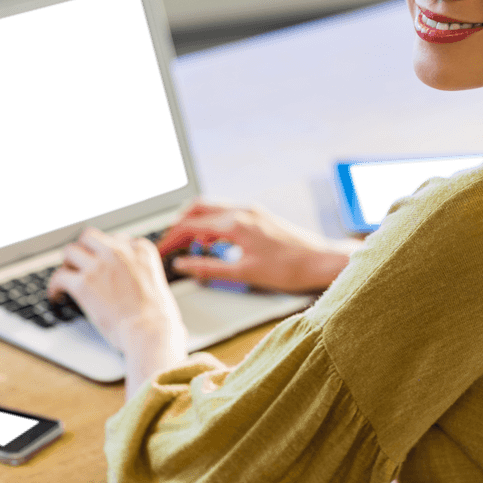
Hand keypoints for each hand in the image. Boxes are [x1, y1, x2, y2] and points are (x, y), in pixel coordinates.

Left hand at [47, 227, 187, 358]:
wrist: (151, 331)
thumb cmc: (160, 318)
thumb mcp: (160, 285)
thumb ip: (146, 276)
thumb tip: (144, 291)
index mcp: (142, 250)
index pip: (119, 239)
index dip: (109, 254)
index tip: (105, 265)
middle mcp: (120, 251)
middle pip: (90, 237)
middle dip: (84, 250)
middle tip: (81, 266)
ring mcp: (100, 266)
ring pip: (70, 251)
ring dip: (68, 265)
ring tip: (67, 279)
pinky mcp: (83, 283)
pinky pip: (59, 276)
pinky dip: (55, 286)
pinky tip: (57, 296)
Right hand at [155, 198, 355, 293]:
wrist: (321, 261)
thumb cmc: (289, 269)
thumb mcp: (244, 274)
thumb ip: (209, 268)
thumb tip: (182, 265)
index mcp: (236, 224)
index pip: (191, 225)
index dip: (171, 238)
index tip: (161, 251)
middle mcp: (242, 211)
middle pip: (198, 208)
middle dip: (179, 225)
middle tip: (170, 244)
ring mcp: (252, 211)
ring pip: (212, 208)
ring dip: (196, 223)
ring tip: (189, 246)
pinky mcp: (259, 215)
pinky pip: (227, 213)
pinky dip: (213, 224)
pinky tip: (213, 242)